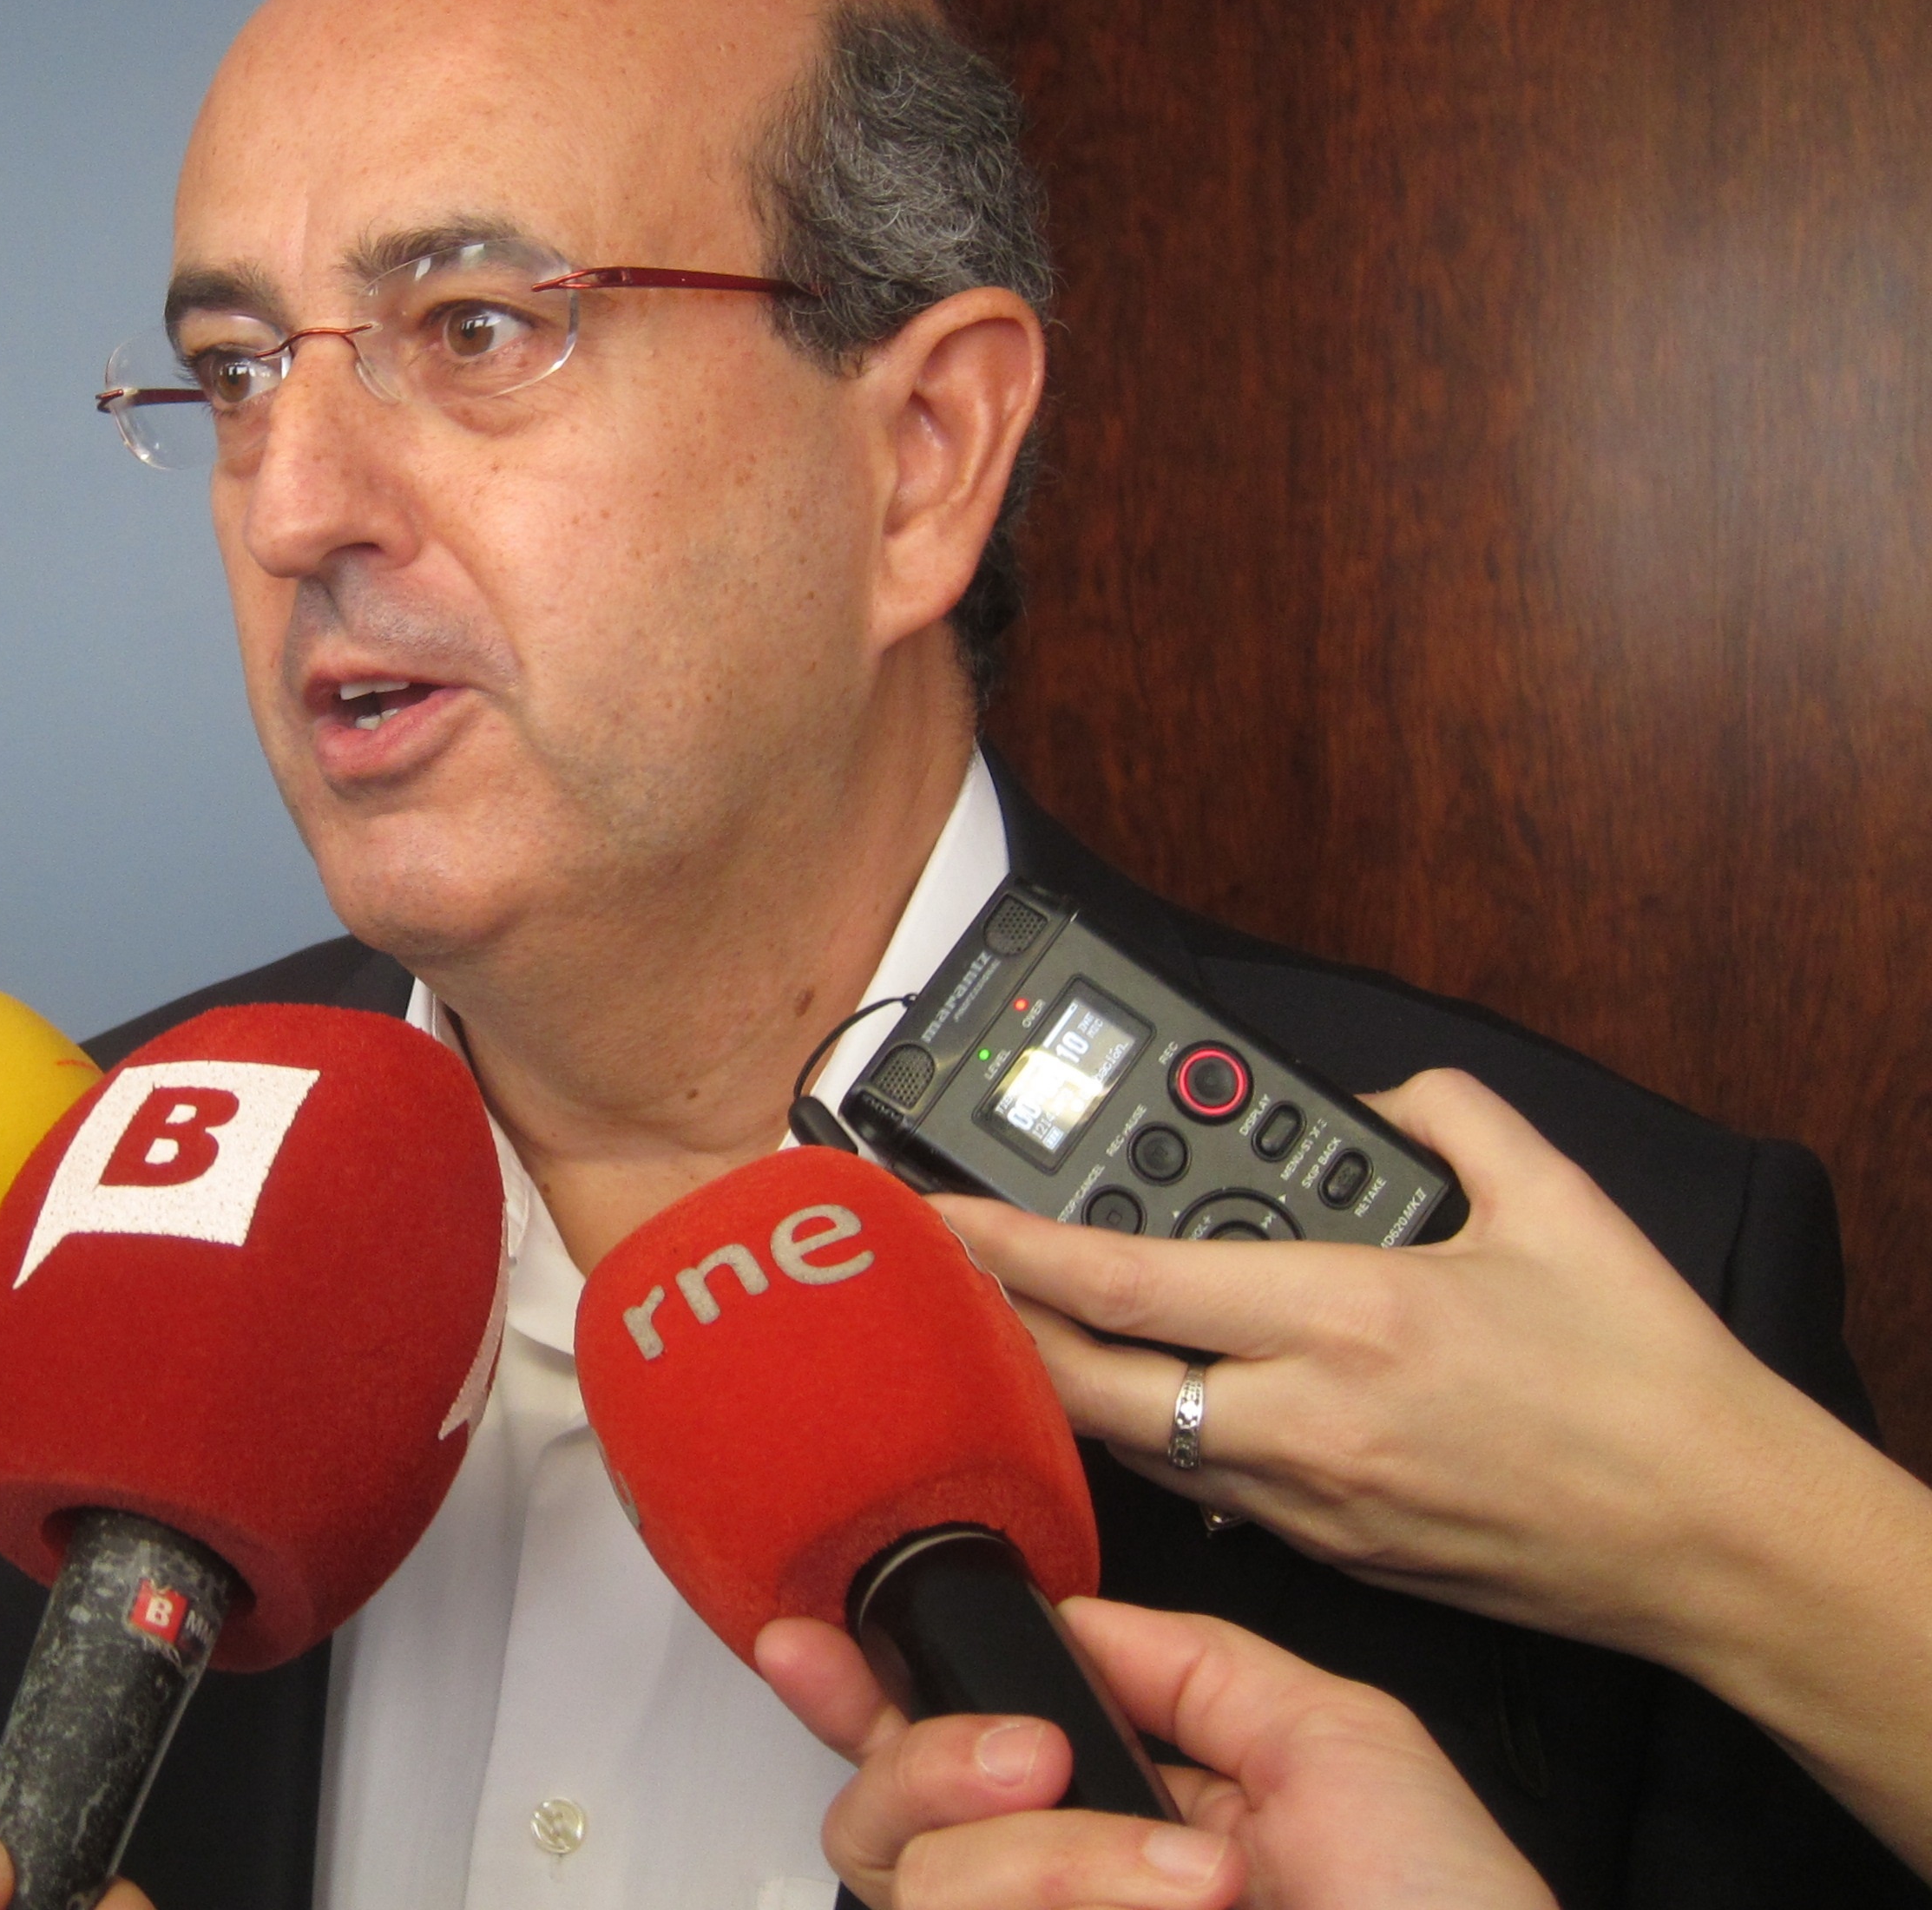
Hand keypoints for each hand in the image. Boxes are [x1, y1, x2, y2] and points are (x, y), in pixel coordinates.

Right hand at [756, 1596, 1550, 1908]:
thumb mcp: (1340, 1744)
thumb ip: (1188, 1662)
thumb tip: (1064, 1616)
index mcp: (1122, 1816)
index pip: (940, 1749)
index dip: (853, 1693)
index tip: (808, 1646)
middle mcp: (1059, 1897)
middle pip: (880, 1816)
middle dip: (934, 1758)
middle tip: (1037, 1756)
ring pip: (925, 1884)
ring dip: (1057, 1856)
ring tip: (1196, 1884)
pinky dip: (1062, 1894)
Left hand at [925, 1068, 1833, 1660]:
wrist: (1718, 1538)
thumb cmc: (1649, 1382)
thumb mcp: (1555, 1199)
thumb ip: (1446, 1115)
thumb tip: (1373, 1093)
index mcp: (1350, 1318)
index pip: (1126, 1282)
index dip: (1008, 1251)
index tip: (937, 1219)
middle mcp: (1309, 1420)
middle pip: (1086, 1384)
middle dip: (990, 1331)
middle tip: (929, 1283)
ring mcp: (1311, 1500)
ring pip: (1133, 1444)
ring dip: (1061, 1385)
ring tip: (1001, 1325)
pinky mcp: (1332, 1554)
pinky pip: (1205, 1491)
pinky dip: (1151, 1440)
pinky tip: (1129, 1396)